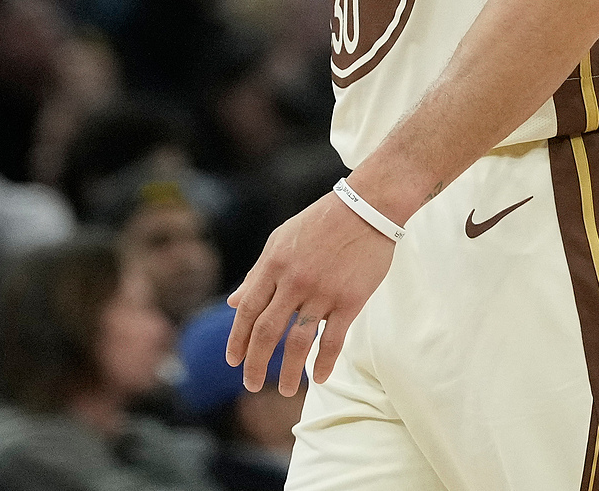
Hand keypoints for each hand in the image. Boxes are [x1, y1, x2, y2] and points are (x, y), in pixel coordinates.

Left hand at [225, 187, 395, 396]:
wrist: (367, 208)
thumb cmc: (321, 222)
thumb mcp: (281, 240)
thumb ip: (257, 273)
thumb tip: (231, 302)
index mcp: (273, 264)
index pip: (247, 310)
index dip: (237, 339)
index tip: (233, 360)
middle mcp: (293, 281)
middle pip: (267, 331)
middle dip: (255, 362)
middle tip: (251, 383)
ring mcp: (322, 292)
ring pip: (298, 341)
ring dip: (289, 371)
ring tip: (286, 390)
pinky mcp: (350, 300)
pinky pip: (333, 340)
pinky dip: (324, 362)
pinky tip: (319, 378)